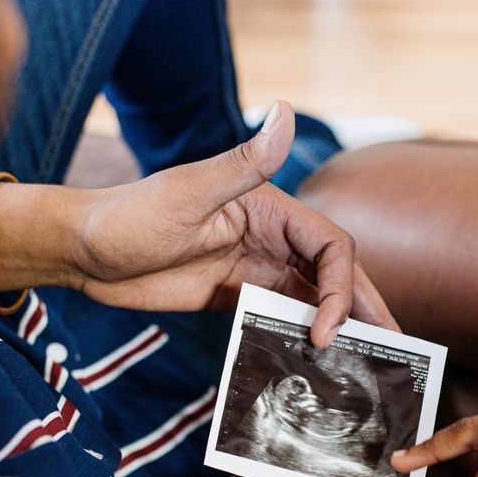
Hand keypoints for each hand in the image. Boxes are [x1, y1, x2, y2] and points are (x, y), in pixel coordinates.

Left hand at [75, 101, 396, 346]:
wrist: (81, 252)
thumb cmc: (129, 216)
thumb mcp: (188, 193)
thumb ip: (243, 163)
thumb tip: (285, 111)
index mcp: (270, 207)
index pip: (330, 246)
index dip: (341, 287)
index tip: (327, 329)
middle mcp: (270, 236)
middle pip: (334, 275)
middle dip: (365, 308)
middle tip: (396, 348)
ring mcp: (253, 268)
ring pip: (313, 299)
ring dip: (340, 327)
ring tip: (369, 363)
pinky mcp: (233, 296)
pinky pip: (280, 317)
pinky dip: (301, 338)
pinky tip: (315, 364)